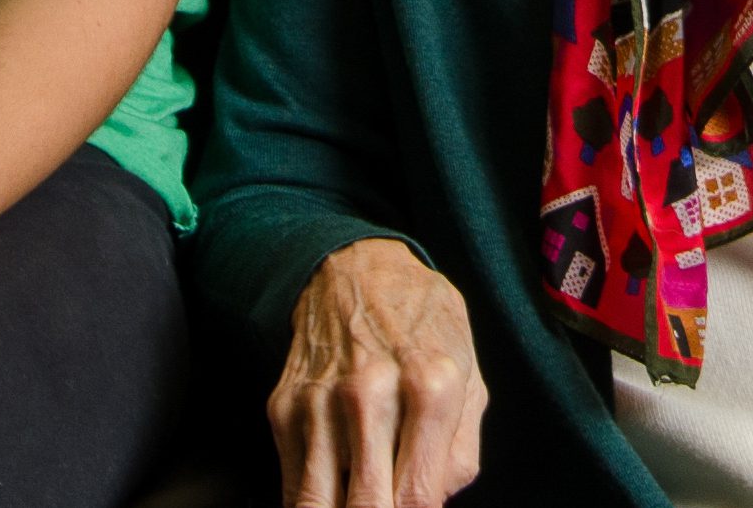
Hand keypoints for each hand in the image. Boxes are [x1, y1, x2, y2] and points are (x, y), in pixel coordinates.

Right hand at [271, 239, 485, 506]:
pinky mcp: (284, 409)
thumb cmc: (422, 327)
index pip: (416, 499)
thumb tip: (433, 505)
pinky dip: (313, 500)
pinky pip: (292, 486)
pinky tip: (335, 492)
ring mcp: (320, 402)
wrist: (357, 269)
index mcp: (430, 387)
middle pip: (365, 507)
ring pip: (317, 504)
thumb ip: (458, 454)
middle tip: (384, 507)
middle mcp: (370, 393)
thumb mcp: (469, 378)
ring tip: (358, 499)